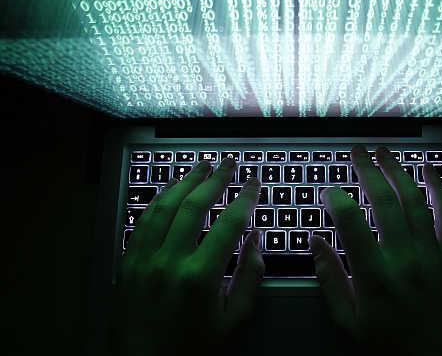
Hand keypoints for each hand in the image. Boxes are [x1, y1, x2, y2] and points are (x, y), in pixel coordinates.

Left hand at [115, 158, 263, 354]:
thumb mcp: (233, 319)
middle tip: (229, 163)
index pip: (229, 224)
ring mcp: (143, 259)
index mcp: (200, 277)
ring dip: (184, 182)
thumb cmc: (193, 347)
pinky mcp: (127, 262)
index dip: (245, 198)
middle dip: (215, 179)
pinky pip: (142, 221)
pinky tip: (169, 188)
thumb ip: (250, 277)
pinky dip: (158, 200)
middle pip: (194, 206)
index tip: (254, 183)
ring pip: (164, 207)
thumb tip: (256, 239)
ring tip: (201, 167)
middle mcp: (169, 261)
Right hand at [311, 145, 441, 353]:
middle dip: (367, 171)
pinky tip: (429, 170)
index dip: (337, 200)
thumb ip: (330, 278)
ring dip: (398, 172)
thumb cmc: (390, 340)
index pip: (351, 225)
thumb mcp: (350, 320)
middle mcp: (404, 259)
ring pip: (415, 202)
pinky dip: (439, 189)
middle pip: (385, 203)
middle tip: (356, 152)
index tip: (328, 190)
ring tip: (384, 152)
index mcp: (374, 276)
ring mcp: (432, 254)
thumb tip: (315, 242)